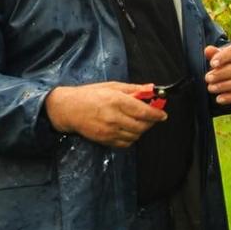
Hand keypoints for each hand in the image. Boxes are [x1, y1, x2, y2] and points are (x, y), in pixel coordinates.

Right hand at [45, 82, 166, 147]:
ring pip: (135, 135)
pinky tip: (128, 129)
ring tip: (138, 121)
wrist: (67, 109)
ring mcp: (109, 131)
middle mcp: (113, 117)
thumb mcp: (111, 86)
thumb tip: (151, 88)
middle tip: (151, 116)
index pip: (143, 111)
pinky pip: (126, 143)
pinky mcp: (105, 140)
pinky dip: (131, 138)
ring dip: (141, 130)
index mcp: (116, 101)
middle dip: (151, 122)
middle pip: (142, 125)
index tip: (163, 114)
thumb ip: (133, 89)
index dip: (156, 114)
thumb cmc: (89, 95)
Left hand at [204, 43, 230, 104]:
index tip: (212, 64)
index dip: (224, 57)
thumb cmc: (226, 59)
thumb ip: (214, 53)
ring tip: (210, 88)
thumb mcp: (220, 54)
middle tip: (207, 78)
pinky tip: (219, 99)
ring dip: (223, 86)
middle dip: (221, 74)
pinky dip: (230, 98)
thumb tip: (208, 50)